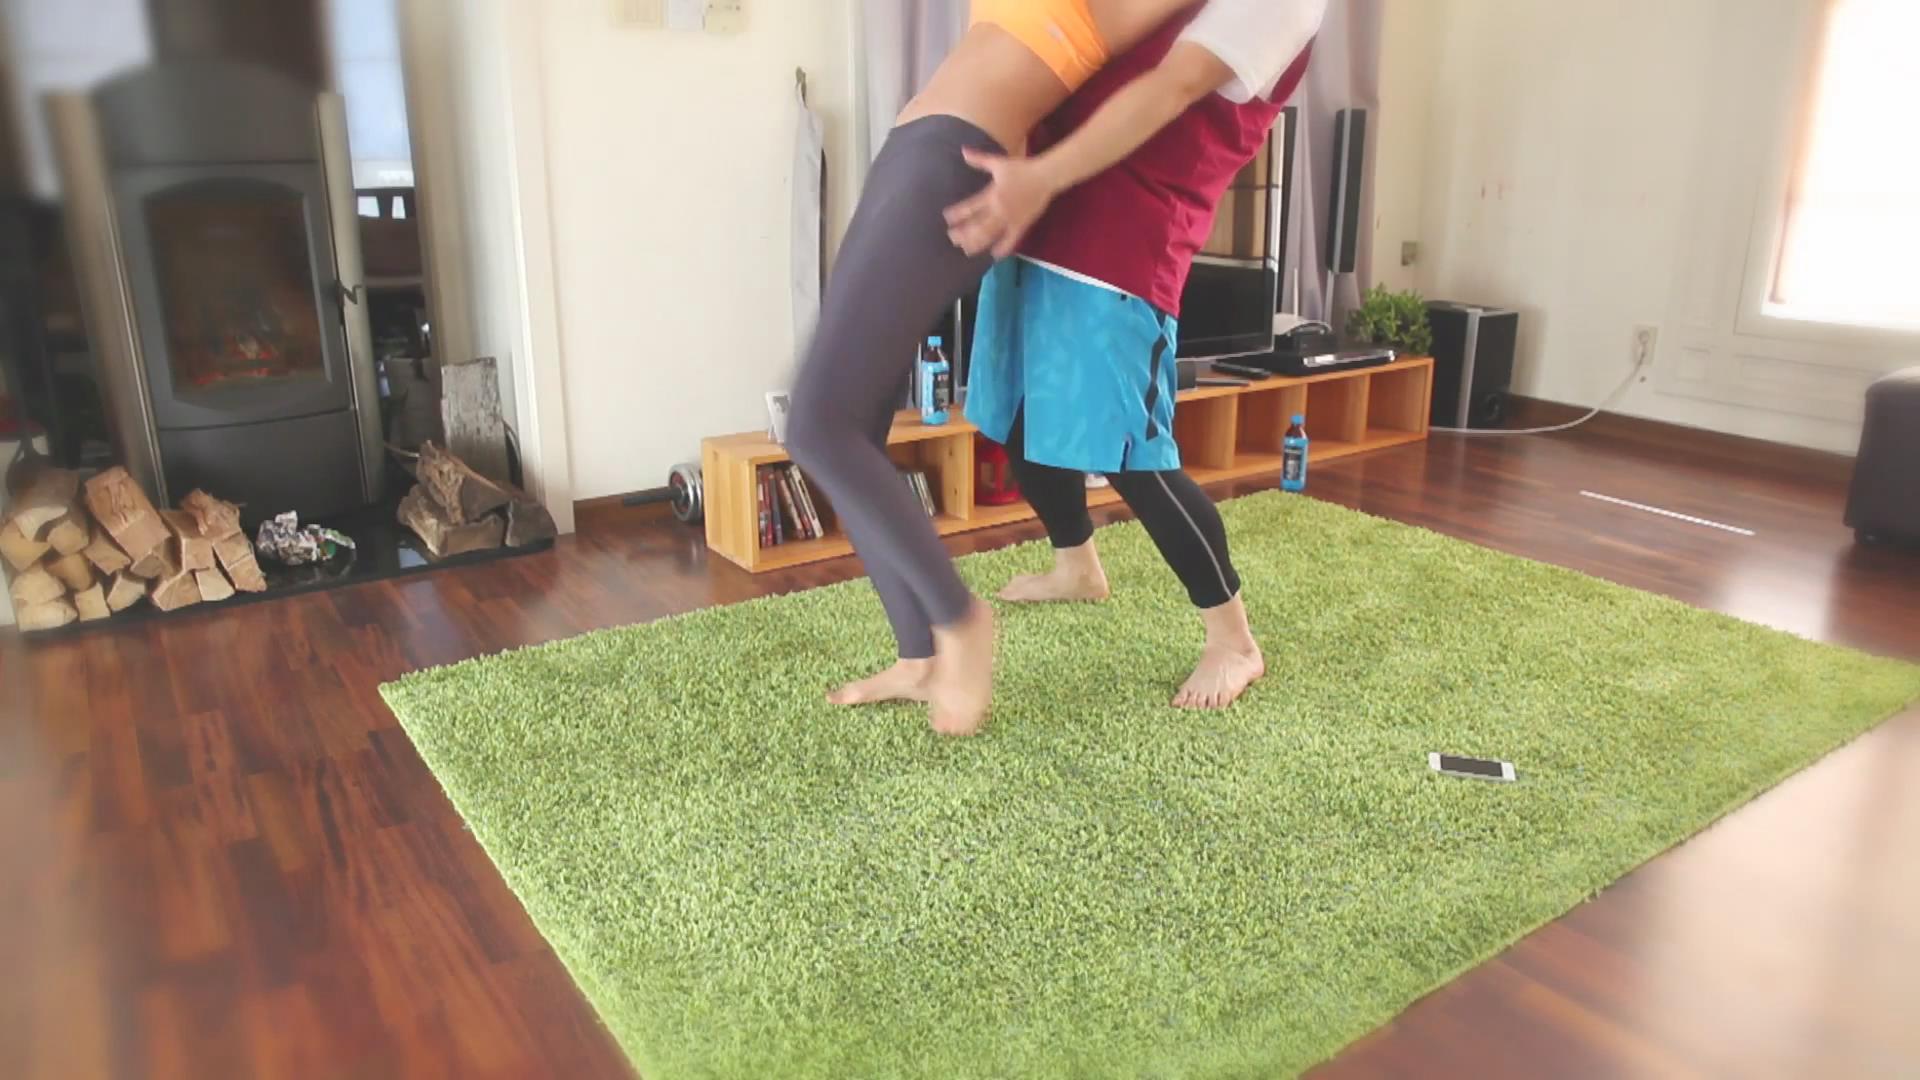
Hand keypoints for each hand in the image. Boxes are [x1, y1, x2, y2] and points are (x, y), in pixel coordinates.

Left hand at [943, 148, 1062, 258]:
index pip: (971, 206)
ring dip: (977, 243)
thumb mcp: (998, 163)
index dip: (958, 213)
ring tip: (966, 250)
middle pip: (977, 225)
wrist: (1045, 176)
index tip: (947, 219)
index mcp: (991, 194)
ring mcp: (1010, 219)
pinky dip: (1003, 248)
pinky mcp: (1021, 225)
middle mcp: (999, 209)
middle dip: (963, 233)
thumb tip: (963, 151)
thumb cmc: (1021, 168)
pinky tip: (994, 256)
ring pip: (991, 235)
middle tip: (952, 238)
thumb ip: (979, 159)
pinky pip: (1011, 240)